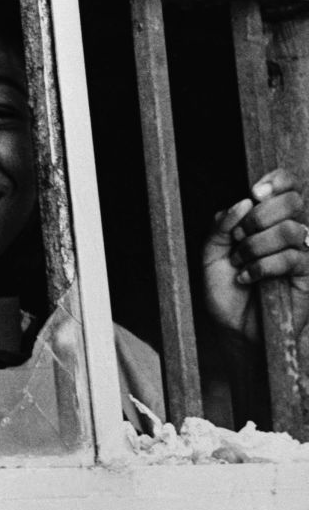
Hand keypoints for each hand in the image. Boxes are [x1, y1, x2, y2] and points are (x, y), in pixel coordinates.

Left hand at [202, 168, 308, 344]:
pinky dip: (262, 266)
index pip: (289, 187)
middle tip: (238, 239)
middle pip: (292, 202)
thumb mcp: (211, 254)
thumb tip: (243, 203)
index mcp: (270, 221)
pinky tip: (246, 278)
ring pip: (291, 230)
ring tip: (239, 262)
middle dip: (258, 217)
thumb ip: (221, 226)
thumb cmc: (224, 290)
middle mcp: (290, 232)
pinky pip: (292, 258)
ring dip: (256, 246)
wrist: (233, 329)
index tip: (254, 192)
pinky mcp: (308, 275)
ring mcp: (303, 253)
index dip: (277, 181)